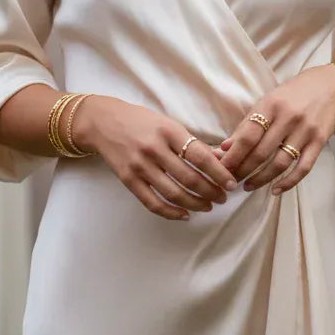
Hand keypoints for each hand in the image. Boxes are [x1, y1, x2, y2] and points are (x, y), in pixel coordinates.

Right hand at [73, 96, 237, 221]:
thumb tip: (219, 159)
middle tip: (222, 198)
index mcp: (168, 131)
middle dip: (211, 191)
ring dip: (196, 204)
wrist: (103, 122)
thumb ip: (190, 142)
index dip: (219, 173)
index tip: (232, 183)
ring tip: (208, 206)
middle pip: (189, 178)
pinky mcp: (128, 180)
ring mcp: (140, 166)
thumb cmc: (140, 120)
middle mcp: (154, 148)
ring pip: (174, 193)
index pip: (200, 156)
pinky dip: (171, 213)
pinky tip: (185, 214)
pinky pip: (153, 203)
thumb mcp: (167, 123)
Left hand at [218, 65, 334, 195]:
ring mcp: (305, 131)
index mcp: (271, 105)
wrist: (328, 87)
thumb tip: (224, 148)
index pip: (248, 135)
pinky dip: (288, 182)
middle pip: (262, 151)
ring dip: (262, 179)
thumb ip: (247, 125)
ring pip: (280, 163)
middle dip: (243, 170)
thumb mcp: (267, 102)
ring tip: (248, 186)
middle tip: (231, 181)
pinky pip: (303, 168)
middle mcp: (288, 118)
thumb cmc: (291, 95)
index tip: (221, 168)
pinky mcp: (319, 142)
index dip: (233, 155)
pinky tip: (275, 190)